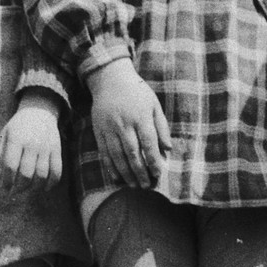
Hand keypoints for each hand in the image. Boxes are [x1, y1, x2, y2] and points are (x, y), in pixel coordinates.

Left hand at [0, 89, 63, 191]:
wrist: (39, 111)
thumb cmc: (17, 128)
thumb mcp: (4, 136)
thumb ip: (0, 157)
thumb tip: (3, 179)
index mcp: (16, 138)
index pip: (10, 166)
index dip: (6, 181)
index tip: (4, 188)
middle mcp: (32, 143)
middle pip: (26, 173)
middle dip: (19, 188)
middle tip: (14, 192)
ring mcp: (46, 147)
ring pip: (42, 175)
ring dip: (33, 188)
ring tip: (27, 189)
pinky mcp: (57, 150)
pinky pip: (57, 171)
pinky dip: (51, 184)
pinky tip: (44, 188)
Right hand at [87, 59, 170, 187]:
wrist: (110, 80)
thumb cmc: (137, 92)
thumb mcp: (154, 105)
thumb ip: (161, 126)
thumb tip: (168, 148)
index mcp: (140, 117)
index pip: (148, 144)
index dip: (153, 161)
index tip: (158, 174)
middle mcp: (124, 124)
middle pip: (132, 153)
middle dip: (140, 171)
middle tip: (146, 186)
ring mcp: (109, 128)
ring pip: (117, 155)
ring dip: (125, 173)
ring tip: (133, 185)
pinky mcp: (99, 131)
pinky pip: (104, 152)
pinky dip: (110, 166)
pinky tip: (116, 177)